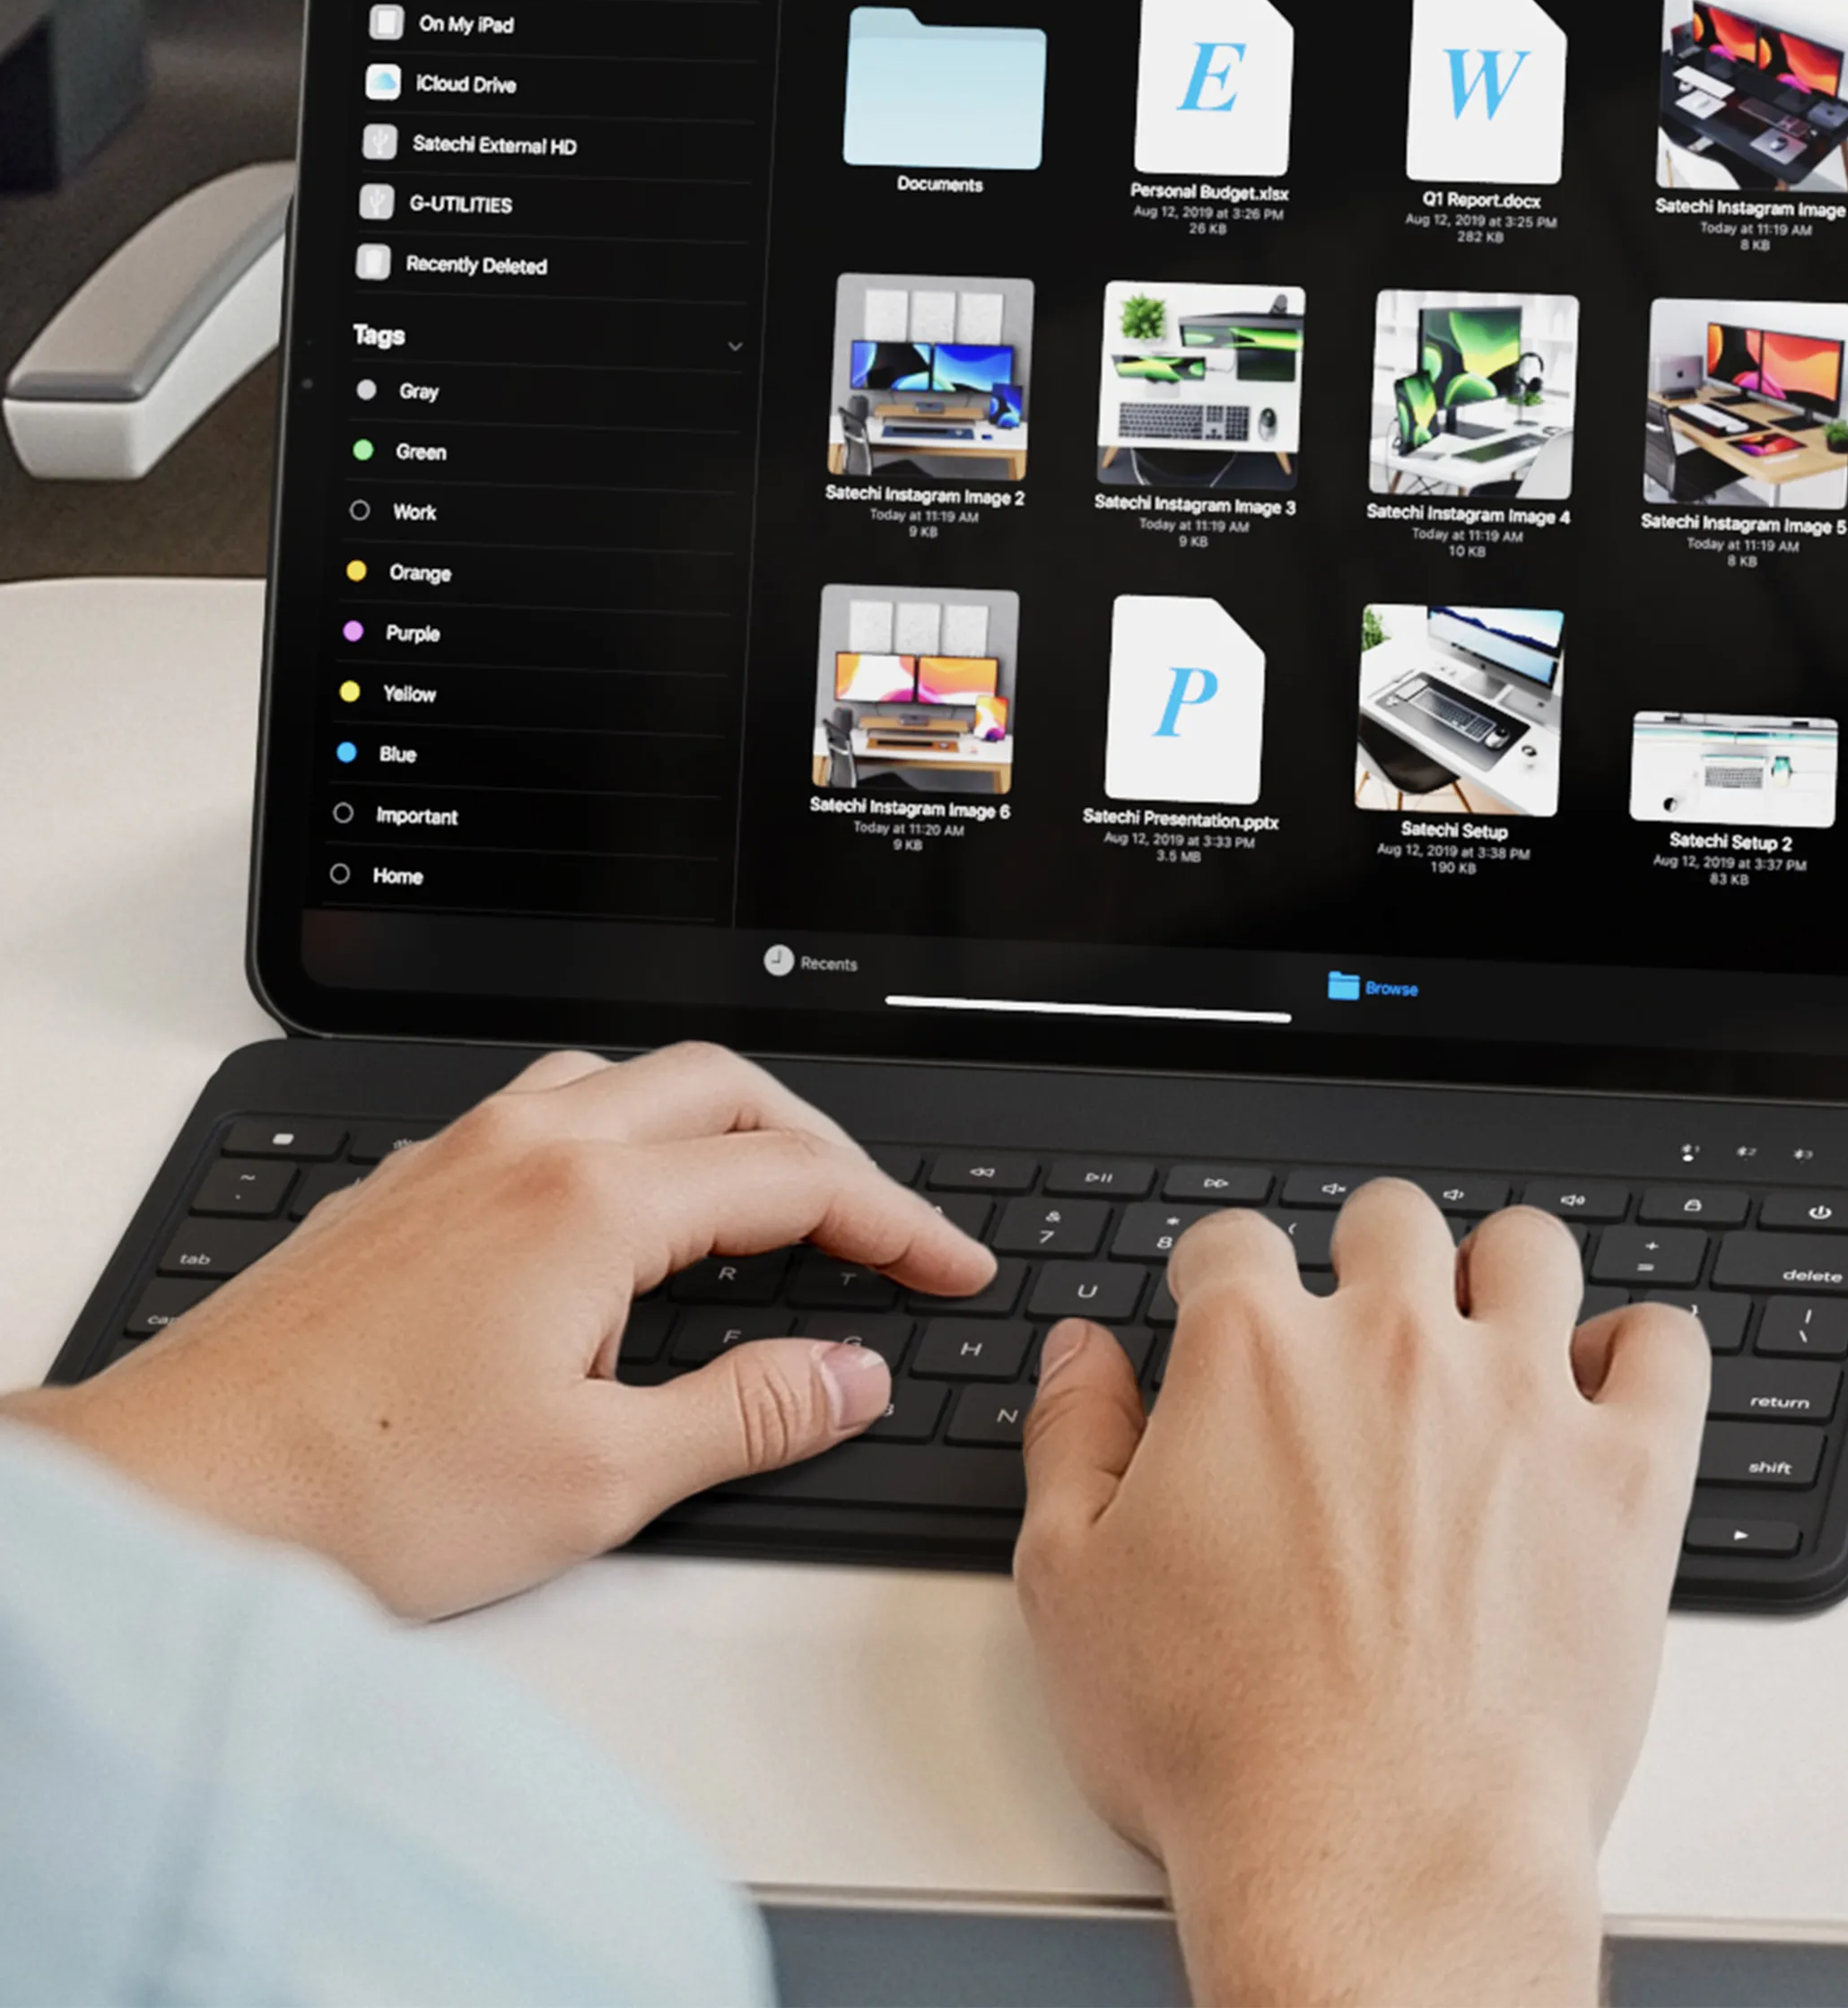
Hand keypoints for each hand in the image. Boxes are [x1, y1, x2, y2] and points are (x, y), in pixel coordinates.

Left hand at [1, 1045, 991, 1616]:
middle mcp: (527, 1146)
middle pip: (726, 1089)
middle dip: (825, 1147)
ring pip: (631, 1080)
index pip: (795, 1178)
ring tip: (766, 1197)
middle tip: (879, 1225)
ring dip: (723, 1123)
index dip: (898, 1221)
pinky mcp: (403, 1189)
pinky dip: (631, 1136)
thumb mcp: (595, 1480)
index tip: (951, 1266)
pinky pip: (551, 1108)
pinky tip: (620, 1212)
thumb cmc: (356, 1492)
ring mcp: (455, 1156)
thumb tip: (851, 1374)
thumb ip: (748, 1414)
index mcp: (592, 1201)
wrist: (170, 1493)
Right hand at [1015, 1182, 1708, 2007]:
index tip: (1231, 1313)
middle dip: (1372, 1259)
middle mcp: (1392, 1346)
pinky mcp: (1626, 1473)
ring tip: (1492, 1342)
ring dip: (1505, 1281)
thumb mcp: (1072, 1592)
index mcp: (1254, 1358)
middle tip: (1369, 1331)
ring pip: (1530, 1249)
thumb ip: (1072, 1441)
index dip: (1222, 1276)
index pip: (1233, 1241)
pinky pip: (1665, 1348)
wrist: (1375, 1858)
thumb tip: (1081, 1357)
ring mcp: (1521, 1399)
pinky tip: (1605, 1394)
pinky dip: (1641, 1353)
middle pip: (1391, 1219)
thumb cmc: (1225, 1748)